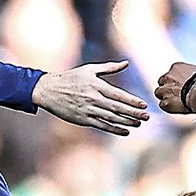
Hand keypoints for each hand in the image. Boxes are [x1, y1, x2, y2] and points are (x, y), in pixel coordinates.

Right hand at [31, 61, 147, 134]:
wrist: (49, 90)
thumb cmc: (70, 78)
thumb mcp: (89, 69)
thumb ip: (109, 68)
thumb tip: (126, 63)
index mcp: (96, 85)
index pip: (119, 95)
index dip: (133, 101)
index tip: (144, 105)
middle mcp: (94, 98)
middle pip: (118, 108)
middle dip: (134, 113)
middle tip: (147, 117)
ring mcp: (88, 110)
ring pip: (111, 118)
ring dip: (127, 122)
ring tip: (138, 124)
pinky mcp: (83, 119)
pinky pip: (102, 126)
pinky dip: (114, 129)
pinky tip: (125, 132)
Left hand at [156, 61, 195, 113]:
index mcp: (176, 67)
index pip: (171, 73)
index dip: (175, 80)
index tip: (182, 85)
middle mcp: (167, 77)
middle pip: (162, 82)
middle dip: (168, 87)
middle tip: (177, 94)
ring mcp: (165, 90)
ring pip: (159, 93)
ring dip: (165, 96)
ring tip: (176, 101)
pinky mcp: (165, 103)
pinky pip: (163, 105)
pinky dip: (168, 107)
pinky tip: (177, 108)